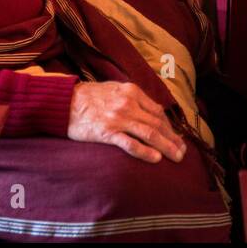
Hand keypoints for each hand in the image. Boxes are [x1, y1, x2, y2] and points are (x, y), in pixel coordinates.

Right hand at [67, 81, 186, 162]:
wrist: (64, 101)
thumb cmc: (89, 96)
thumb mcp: (114, 89)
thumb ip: (133, 98)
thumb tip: (152, 111)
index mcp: (131, 91)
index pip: (158, 111)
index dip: (170, 126)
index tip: (176, 137)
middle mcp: (128, 103)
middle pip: (157, 123)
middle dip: (173, 138)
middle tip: (183, 151)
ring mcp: (118, 118)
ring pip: (150, 133)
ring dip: (167, 146)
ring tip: (177, 157)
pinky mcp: (108, 132)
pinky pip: (131, 144)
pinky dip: (145, 152)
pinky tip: (156, 159)